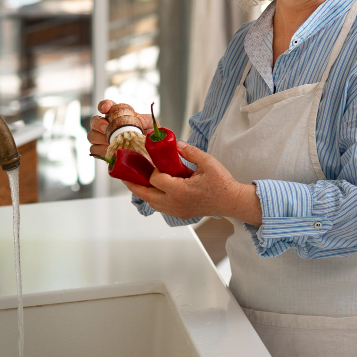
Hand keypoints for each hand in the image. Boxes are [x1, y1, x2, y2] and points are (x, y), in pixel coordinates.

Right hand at [86, 99, 152, 157]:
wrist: (150, 153)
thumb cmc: (149, 135)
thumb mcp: (151, 125)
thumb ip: (146, 119)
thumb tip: (138, 119)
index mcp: (118, 115)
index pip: (106, 106)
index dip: (103, 105)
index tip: (106, 108)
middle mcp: (108, 125)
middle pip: (94, 121)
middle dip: (98, 123)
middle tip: (107, 127)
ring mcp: (103, 138)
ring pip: (92, 135)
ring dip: (99, 137)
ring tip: (111, 141)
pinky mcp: (102, 151)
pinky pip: (94, 149)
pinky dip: (101, 149)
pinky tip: (111, 150)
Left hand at [124, 141, 262, 224]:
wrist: (231, 201)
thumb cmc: (222, 183)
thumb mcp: (208, 162)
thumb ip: (191, 152)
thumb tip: (176, 143)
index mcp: (180, 190)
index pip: (156, 180)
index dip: (153, 170)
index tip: (157, 162)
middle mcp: (175, 202)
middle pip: (146, 194)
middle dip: (134, 184)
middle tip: (125, 176)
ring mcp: (177, 210)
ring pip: (152, 202)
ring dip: (144, 192)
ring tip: (138, 181)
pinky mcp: (180, 213)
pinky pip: (160, 207)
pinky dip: (154, 198)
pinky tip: (155, 189)